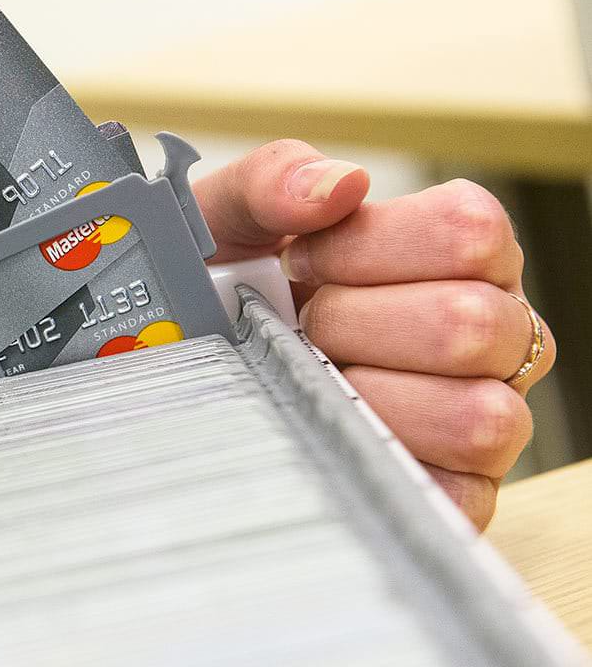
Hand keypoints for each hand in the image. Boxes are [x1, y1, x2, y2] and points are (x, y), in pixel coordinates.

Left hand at [193, 140, 553, 529]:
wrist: (181, 366)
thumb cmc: (227, 288)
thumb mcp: (228, 219)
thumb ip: (275, 179)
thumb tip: (337, 185)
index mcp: (458, 254)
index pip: (470, 231)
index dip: (370, 246)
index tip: (302, 258)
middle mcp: (489, 331)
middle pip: (472, 322)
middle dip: (353, 323)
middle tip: (302, 326)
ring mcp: (483, 413)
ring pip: (475, 413)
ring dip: (364, 395)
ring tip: (312, 379)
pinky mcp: (457, 491)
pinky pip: (454, 492)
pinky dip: (377, 460)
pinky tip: (329, 430)